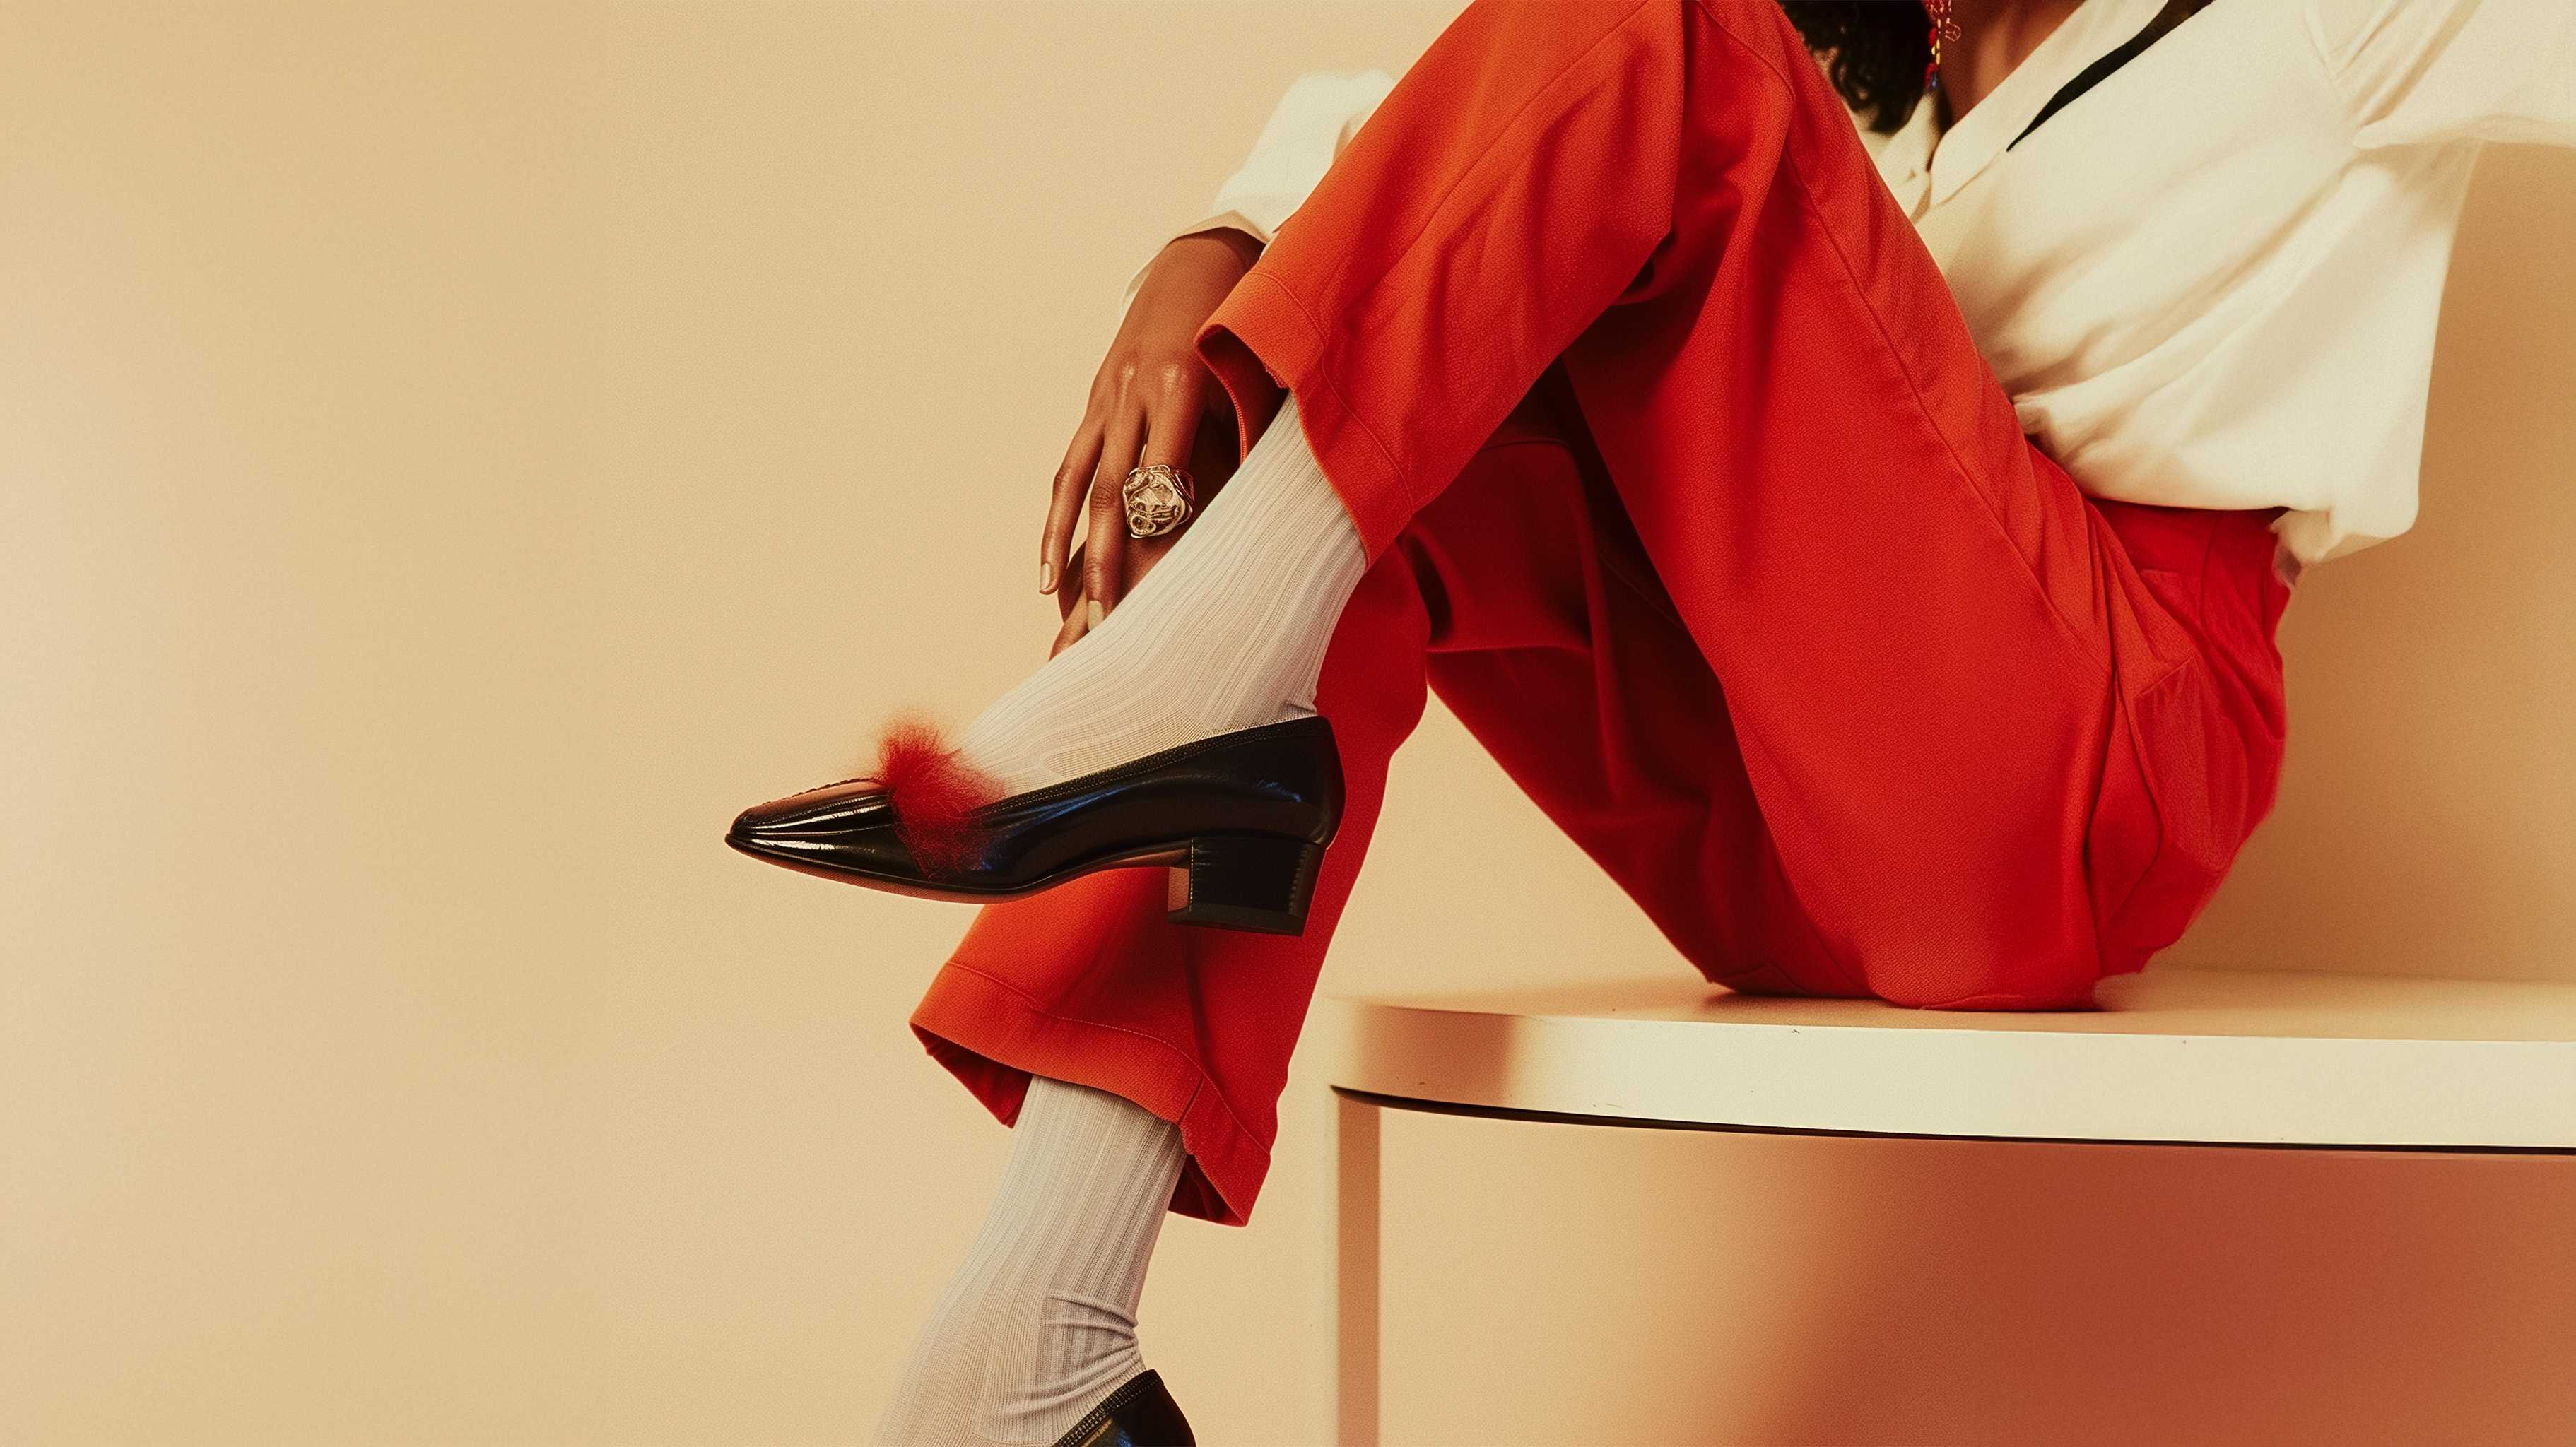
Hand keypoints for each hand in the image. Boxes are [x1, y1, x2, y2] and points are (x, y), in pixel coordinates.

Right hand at [1041, 228, 1260, 635]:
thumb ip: (1241, 436)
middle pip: (1114, 487)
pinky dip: (1057, 514)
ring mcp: (1107, 396)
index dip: (1155, 525)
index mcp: (1178, 385)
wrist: (1198, 263)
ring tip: (1059, 599)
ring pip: (1079, 480)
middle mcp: (1134, 392)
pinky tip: (1049, 561)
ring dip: (1065, 543)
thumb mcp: (1248, 377)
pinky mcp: (1095, 401)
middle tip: (1105, 614)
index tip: (1156, 579)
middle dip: (1107, 556)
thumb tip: (1250, 509)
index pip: (1160, 470)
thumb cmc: (1238, 329)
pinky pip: (1071, 465)